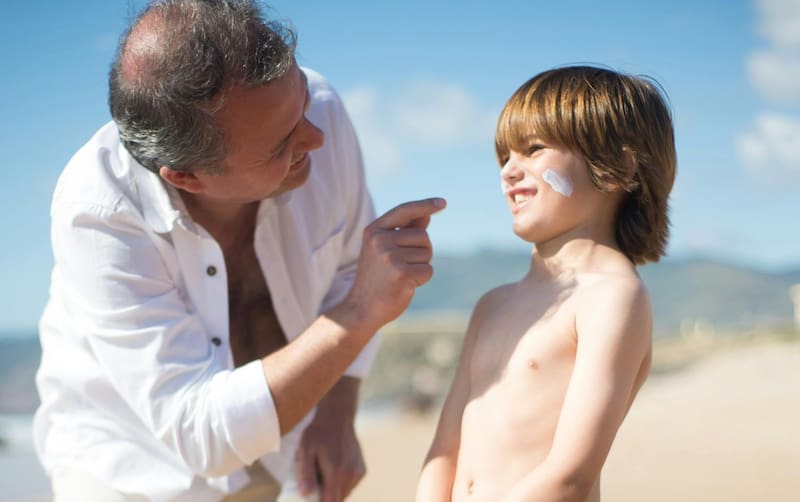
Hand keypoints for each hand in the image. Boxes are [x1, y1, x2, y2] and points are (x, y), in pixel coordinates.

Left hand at [295, 378, 364, 501]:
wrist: (337, 416)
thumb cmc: (318, 432)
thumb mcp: (306, 449)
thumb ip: (305, 473)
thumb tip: (306, 494)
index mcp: (336, 471)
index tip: (312, 497)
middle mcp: (351, 474)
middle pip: (337, 500)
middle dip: (325, 497)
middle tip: (314, 483)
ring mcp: (358, 472)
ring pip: (344, 494)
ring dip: (333, 490)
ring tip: (323, 473)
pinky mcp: (362, 470)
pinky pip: (349, 486)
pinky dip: (340, 484)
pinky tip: (333, 470)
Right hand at [343, 197, 445, 330]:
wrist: (361, 309)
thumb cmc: (377, 278)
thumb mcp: (385, 249)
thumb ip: (404, 231)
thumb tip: (426, 215)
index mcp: (374, 230)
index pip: (404, 211)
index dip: (425, 205)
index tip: (442, 203)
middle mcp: (380, 240)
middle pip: (423, 236)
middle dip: (421, 251)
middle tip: (401, 267)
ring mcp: (389, 256)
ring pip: (427, 253)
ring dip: (421, 266)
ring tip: (401, 276)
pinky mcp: (401, 273)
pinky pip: (428, 270)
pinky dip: (422, 279)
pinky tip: (405, 286)